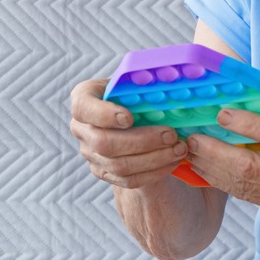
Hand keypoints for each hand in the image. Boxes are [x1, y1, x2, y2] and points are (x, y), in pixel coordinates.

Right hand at [68, 79, 188, 189]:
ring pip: (118, 165)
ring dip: (153, 159)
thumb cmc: (133, 93)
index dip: (104, 114)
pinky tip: (172, 162)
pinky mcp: (104, 172)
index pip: (83, 107)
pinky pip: (128, 180)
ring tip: (178, 149)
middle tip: (170, 135)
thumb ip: (141, 83)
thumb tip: (168, 80)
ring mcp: (90, 153)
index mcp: (83, 99)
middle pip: (104, 142)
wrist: (133, 116)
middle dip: (142, 141)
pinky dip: (153, 172)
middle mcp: (81, 128)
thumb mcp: (132, 82)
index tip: (129, 117)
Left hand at [184, 108, 259, 217]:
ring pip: (245, 187)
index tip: (223, 113)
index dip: (248, 125)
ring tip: (192, 154)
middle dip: (216, 153)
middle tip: (192, 139)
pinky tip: (209, 170)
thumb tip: (258, 119)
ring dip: (213, 170)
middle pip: (252, 168)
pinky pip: (250, 196)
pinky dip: (226, 183)